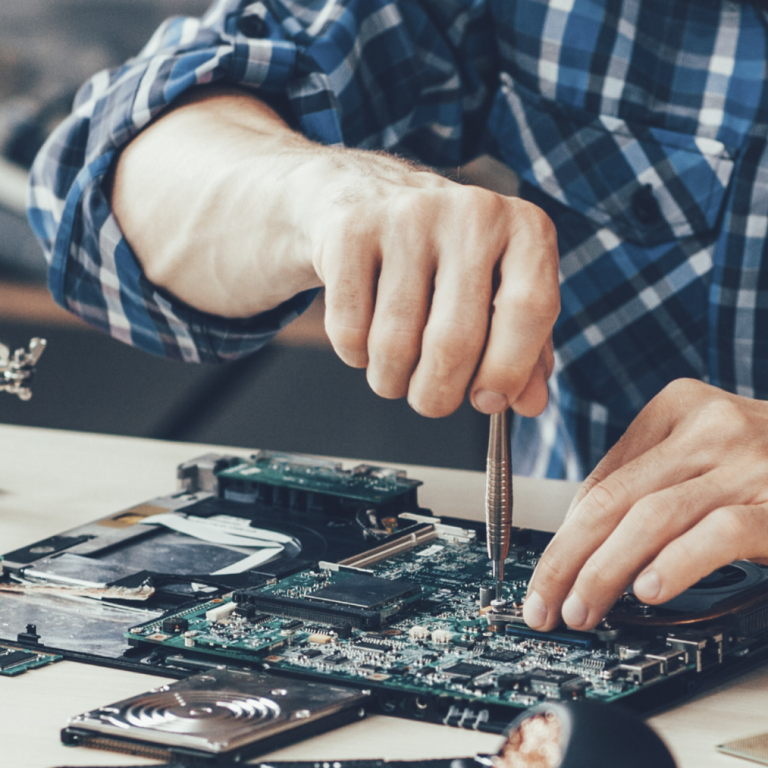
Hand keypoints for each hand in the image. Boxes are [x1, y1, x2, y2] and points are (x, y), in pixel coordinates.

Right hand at [309, 157, 558, 417]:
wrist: (367, 198)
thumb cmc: (444, 259)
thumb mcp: (497, 294)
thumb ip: (523, 352)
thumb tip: (529, 404)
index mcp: (524, 229)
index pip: (529, 309)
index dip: (507, 371)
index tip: (487, 400)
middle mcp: (472, 213)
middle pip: (454, 341)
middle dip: (437, 394)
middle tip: (430, 400)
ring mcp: (408, 217)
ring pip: (395, 344)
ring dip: (390, 380)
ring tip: (393, 371)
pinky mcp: (351, 231)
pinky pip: (350, 330)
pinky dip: (355, 355)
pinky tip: (364, 337)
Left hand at [522, 378, 767, 631]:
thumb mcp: (707, 452)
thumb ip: (651, 479)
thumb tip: (582, 534)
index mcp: (679, 407)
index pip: (602, 478)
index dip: (565, 534)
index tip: (547, 573)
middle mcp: (711, 426)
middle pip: (613, 497)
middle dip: (565, 558)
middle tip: (541, 604)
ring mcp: (751, 461)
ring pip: (651, 517)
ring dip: (604, 571)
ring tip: (580, 610)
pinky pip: (718, 533)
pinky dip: (677, 563)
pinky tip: (648, 591)